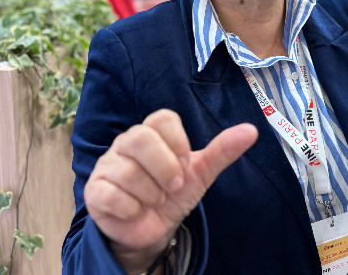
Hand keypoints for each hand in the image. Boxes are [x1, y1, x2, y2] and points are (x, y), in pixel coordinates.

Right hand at [83, 109, 257, 272]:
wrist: (153, 230)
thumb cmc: (174, 193)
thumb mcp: (201, 173)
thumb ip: (223, 151)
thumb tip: (252, 131)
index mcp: (152, 132)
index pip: (163, 118)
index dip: (179, 143)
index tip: (186, 162)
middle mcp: (126, 143)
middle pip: (141, 138)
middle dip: (165, 168)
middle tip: (174, 186)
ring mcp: (107, 165)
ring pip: (128, 172)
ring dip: (151, 195)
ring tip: (155, 201)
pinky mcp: (95, 191)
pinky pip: (112, 195)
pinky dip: (132, 209)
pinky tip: (135, 210)